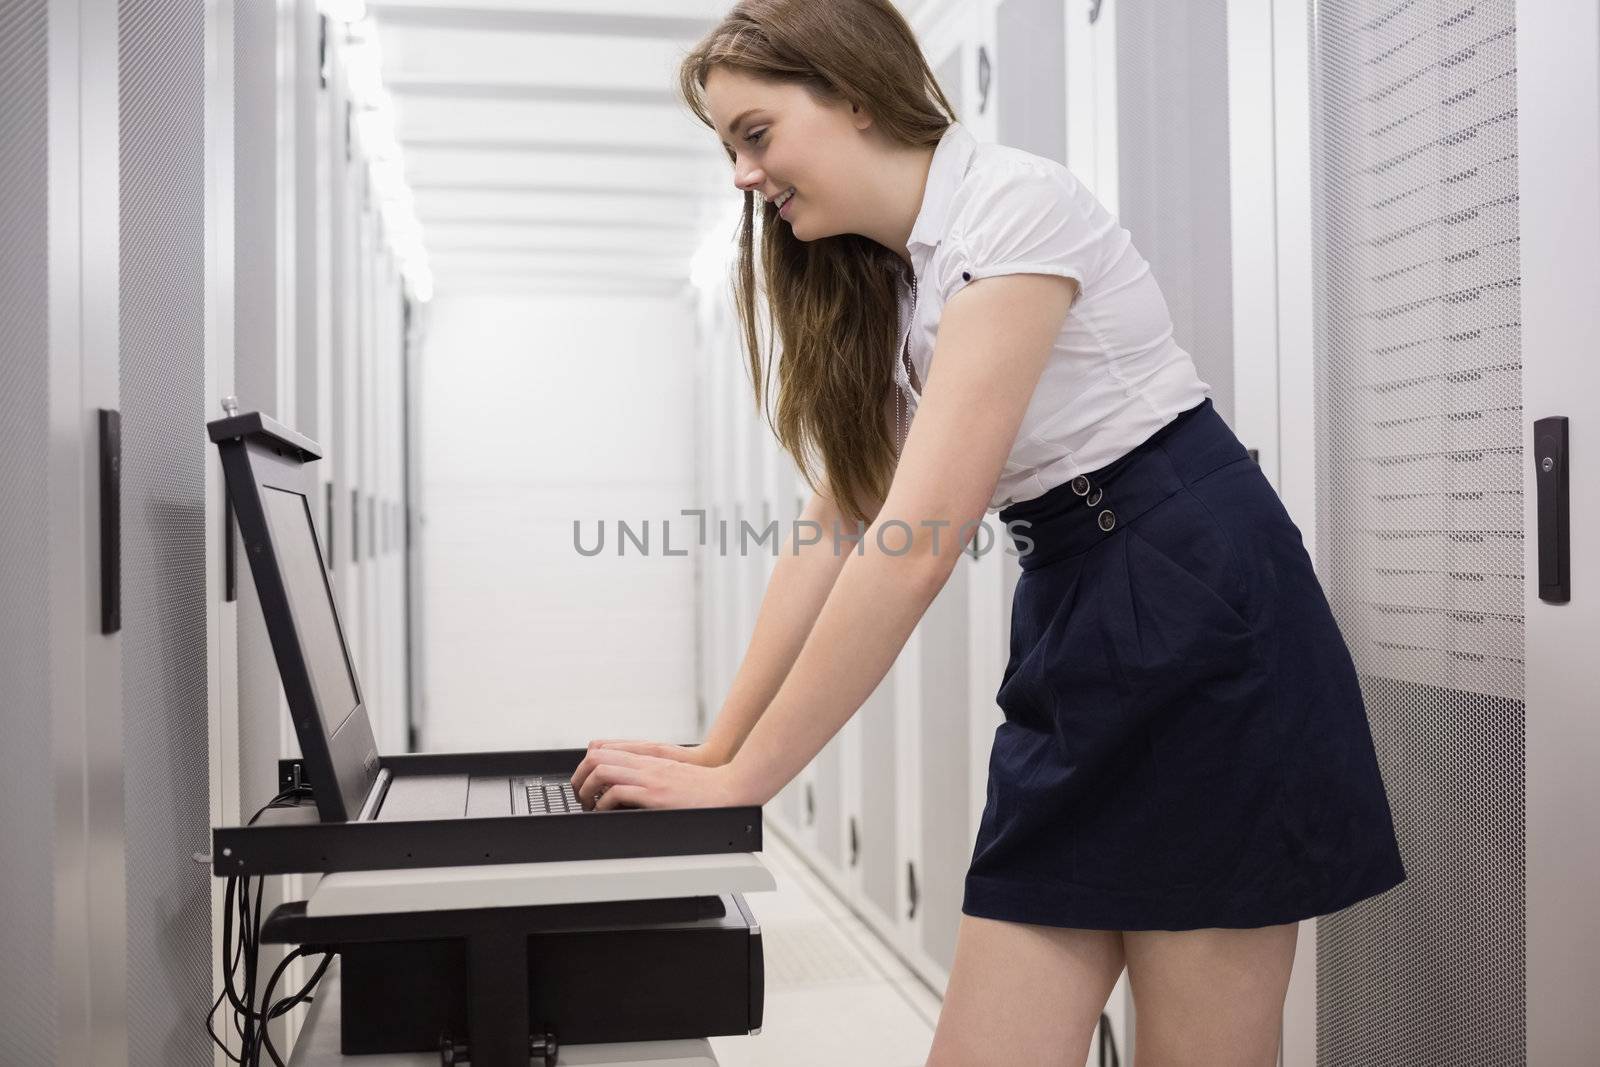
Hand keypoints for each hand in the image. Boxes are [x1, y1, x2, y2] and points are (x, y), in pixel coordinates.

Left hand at [570, 739, 724, 800]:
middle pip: (596, 756)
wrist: (727, 788)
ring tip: (587, 804)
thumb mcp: (670, 772)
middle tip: (580, 795)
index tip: (584, 781)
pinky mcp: (655, 794)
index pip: (603, 748)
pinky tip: (605, 812)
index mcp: (648, 758)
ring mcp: (650, 778)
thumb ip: (649, 772)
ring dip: (586, 789)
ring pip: (602, 770)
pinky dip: (603, 803)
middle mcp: (645, 764)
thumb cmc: (702, 786)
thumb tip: (625, 785)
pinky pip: (618, 792)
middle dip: (579, 776)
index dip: (586, 764)